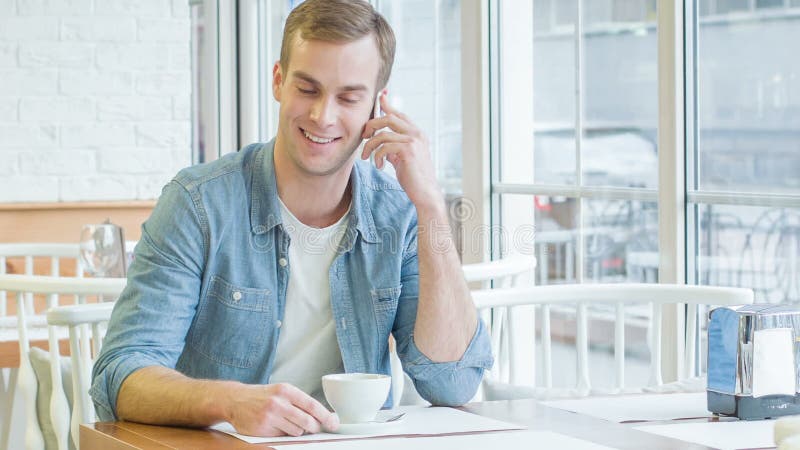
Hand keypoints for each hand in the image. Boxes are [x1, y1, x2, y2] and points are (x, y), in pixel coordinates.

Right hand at [226, 383, 338, 436]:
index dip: (325, 416)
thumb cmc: (262, 396)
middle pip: (307, 422)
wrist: (235, 400)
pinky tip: (275, 426)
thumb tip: (321, 416)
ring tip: (286, 422)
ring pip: (296, 431)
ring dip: (297, 430)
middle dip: (314, 427)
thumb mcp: (281, 391)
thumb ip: (299, 402)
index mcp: (286, 390)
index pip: (311, 405)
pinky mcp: (262, 430)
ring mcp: (269, 417)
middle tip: (314, 428)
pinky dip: (283, 434)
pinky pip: (282, 437)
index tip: (334, 423)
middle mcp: (278, 402)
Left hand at [361, 93, 443, 211]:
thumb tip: (380, 141)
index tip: (379, 97)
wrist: (425, 192)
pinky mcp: (408, 150)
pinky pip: (384, 146)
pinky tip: (380, 166)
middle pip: (388, 118)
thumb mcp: (402, 158)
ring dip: (370, 146)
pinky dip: (377, 156)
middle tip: (364, 136)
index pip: (399, 114)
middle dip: (372, 125)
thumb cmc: (414, 178)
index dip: (387, 104)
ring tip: (367, 157)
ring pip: (383, 134)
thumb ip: (394, 147)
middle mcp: (417, 134)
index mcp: (417, 133)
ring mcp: (414, 141)